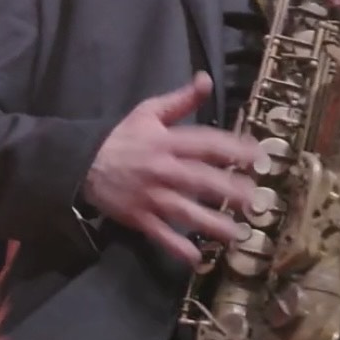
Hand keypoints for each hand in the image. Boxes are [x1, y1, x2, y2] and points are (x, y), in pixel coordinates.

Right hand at [82, 73, 262, 265]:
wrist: (82, 163)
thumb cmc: (122, 137)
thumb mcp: (148, 112)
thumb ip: (181, 100)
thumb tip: (206, 80)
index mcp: (167, 142)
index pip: (206, 144)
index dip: (234, 149)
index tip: (258, 157)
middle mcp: (163, 169)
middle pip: (201, 180)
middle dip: (229, 190)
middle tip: (254, 200)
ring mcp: (151, 196)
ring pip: (185, 211)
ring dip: (211, 223)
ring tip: (236, 234)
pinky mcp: (139, 217)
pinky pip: (160, 234)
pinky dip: (176, 247)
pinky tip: (195, 259)